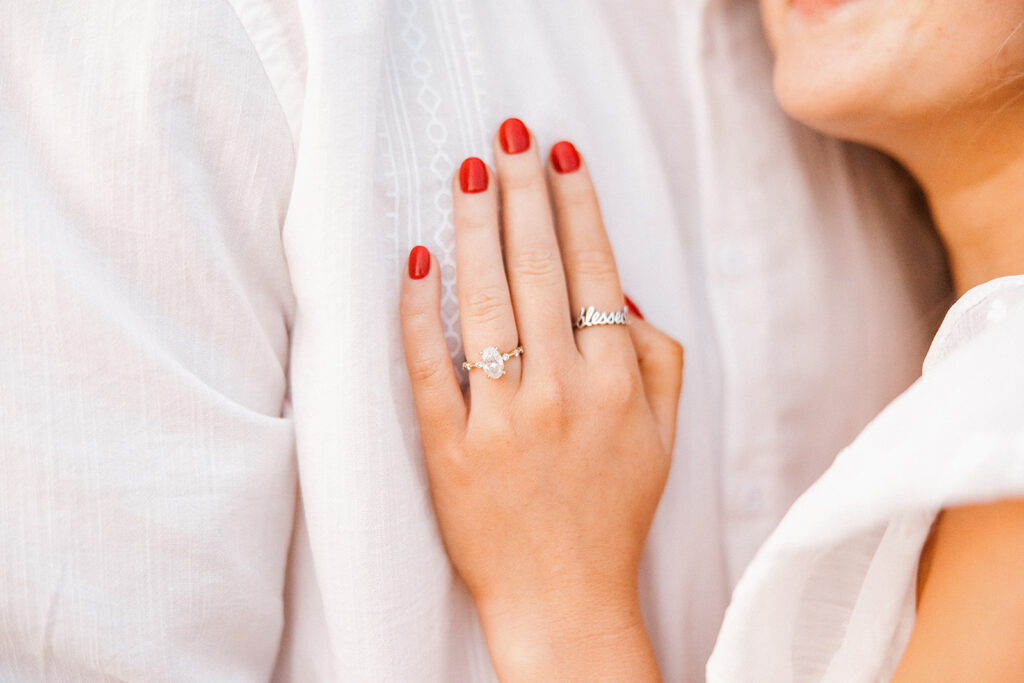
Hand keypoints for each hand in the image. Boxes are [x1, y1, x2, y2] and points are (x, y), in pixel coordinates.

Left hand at [399, 118, 682, 679]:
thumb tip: (626, 296)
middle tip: (510, 136)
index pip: (594, 274)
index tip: (562, 157)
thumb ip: (659, 361)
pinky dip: (420, 310)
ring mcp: (503, 420)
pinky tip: (418, 259)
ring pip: (485, 304)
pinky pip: (431, 367)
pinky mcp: (450, 449)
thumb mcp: (664, 438)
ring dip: (475, 229)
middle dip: (524, 193)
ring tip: (468, 173)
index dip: (578, 208)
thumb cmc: (613, 512)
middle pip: (539, 272)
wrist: (563, 599)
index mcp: (617, 384)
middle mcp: (562, 393)